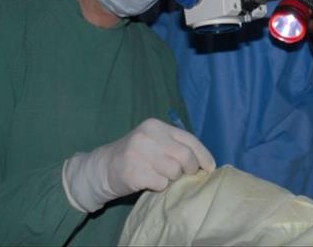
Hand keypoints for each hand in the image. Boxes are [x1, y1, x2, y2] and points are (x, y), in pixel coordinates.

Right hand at [63, 118, 214, 212]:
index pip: (189, 139)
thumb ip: (174, 145)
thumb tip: (204, 162)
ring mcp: (139, 153)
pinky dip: (160, 187)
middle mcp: (147, 136)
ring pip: (174, 171)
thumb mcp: (153, 142)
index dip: (203, 155)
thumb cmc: (135, 156)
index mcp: (155, 126)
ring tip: (163, 176)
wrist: (102, 168)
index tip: (210, 167)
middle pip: (185, 156)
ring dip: (173, 178)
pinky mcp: (133, 172)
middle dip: (190, 168)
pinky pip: (160, 184)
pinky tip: (150, 182)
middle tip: (185, 174)